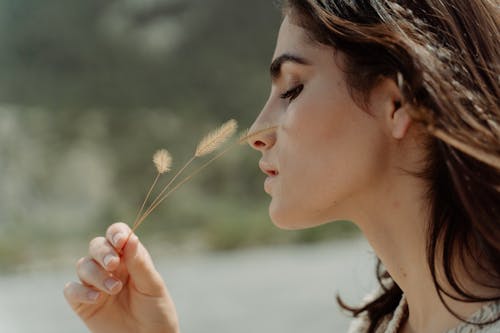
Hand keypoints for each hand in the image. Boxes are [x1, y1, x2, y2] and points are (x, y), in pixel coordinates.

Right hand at [64, 222, 178, 332]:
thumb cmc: (155, 310)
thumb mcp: (152, 286)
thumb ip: (139, 263)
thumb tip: (131, 238)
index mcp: (129, 257)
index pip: (118, 235)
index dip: (116, 233)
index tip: (120, 241)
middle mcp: (111, 267)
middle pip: (96, 245)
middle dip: (102, 252)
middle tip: (113, 265)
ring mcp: (96, 284)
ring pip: (83, 265)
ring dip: (96, 274)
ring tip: (114, 289)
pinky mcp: (84, 303)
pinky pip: (71, 290)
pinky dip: (81, 291)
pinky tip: (97, 298)